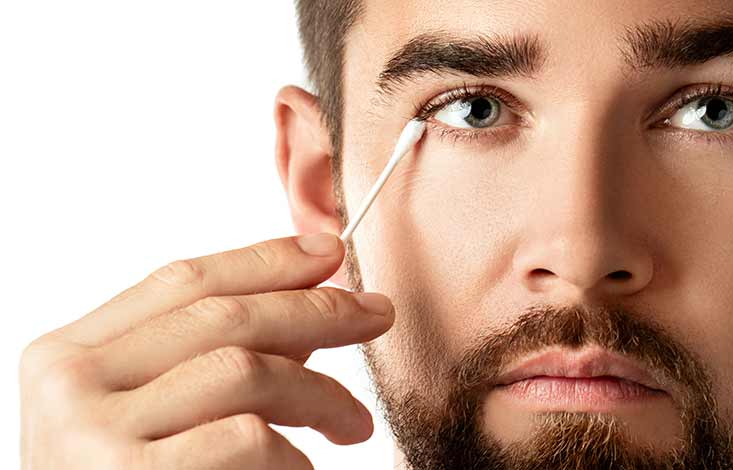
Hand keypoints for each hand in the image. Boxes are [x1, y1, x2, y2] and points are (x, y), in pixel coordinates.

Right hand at [19, 233, 393, 468]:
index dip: (264, 260)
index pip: (182, 282)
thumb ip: (209, 356)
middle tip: (375, 315)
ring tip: (353, 423)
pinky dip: (292, 456)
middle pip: (223, 316)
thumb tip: (305, 300)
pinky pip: (247, 438)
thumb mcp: (152, 412)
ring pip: (246, 370)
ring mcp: (94, 434)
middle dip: (316, 309)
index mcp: (67, 355)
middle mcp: (70, 385)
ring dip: (320, 395)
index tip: (328, 253)